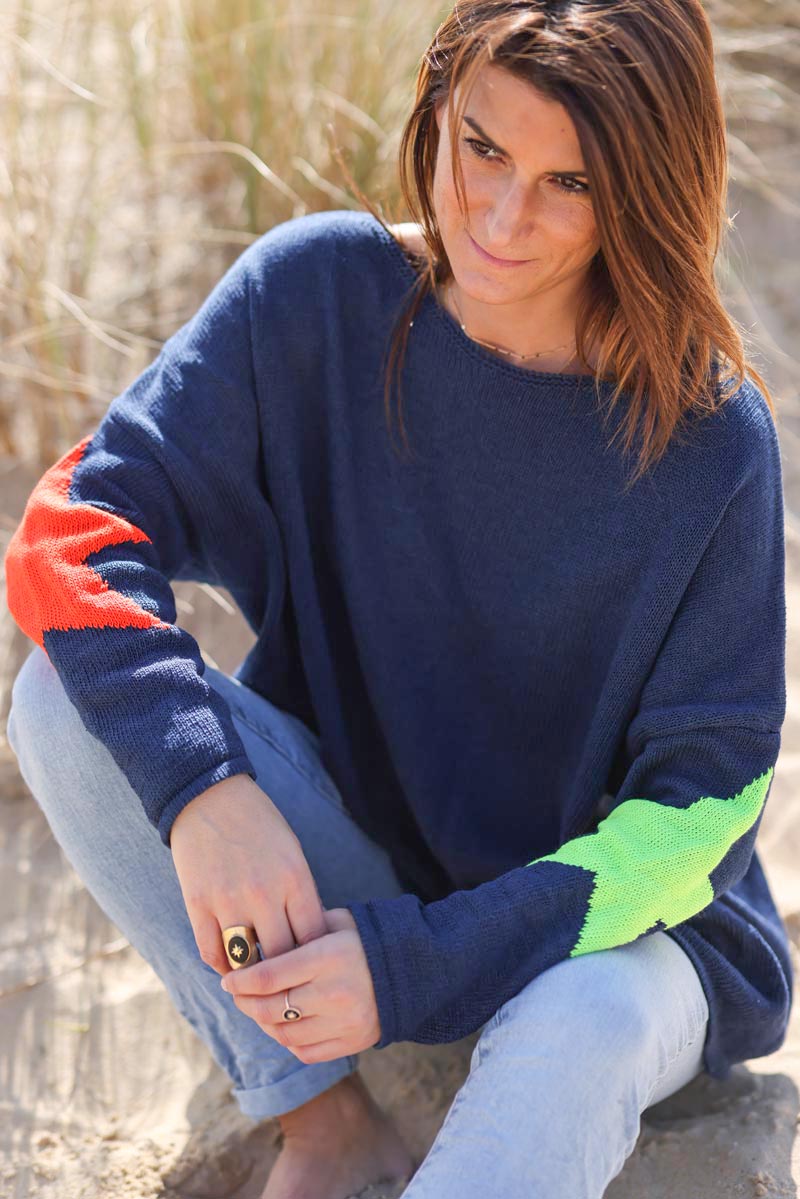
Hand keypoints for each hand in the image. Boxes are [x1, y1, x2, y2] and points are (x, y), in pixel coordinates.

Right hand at [169, 773, 327, 973]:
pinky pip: (211, 953)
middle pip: (282, 956)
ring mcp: (229, 900)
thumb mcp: (292, 853)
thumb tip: (309, 940)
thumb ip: (300, 895)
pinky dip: (222, 965)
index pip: (314, 938)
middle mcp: (264, 893)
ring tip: (256, 978)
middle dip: (286, 972)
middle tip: (286, 981)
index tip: (312, 965)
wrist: (209, 796)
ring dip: (251, 974)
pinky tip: (229, 965)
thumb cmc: (259, 825)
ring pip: (246, 962)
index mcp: (294, 878)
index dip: (314, 957)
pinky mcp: (198, 904)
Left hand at [220, 908, 380, 1061]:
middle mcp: (335, 992)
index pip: (269, 976)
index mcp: (329, 957)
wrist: (414, 971)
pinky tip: (283, 1024)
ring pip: (284, 1033)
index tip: (227, 979)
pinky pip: (305, 1051)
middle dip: (245, 1002)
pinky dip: (287, 1040)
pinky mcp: (352, 1042)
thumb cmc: (366, 941)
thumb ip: (302, 927)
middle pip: (270, 1008)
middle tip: (237, 994)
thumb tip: (261, 936)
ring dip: (263, 1023)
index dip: (240, 981)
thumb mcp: (337, 922)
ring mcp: (344, 1022)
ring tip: (257, 1008)